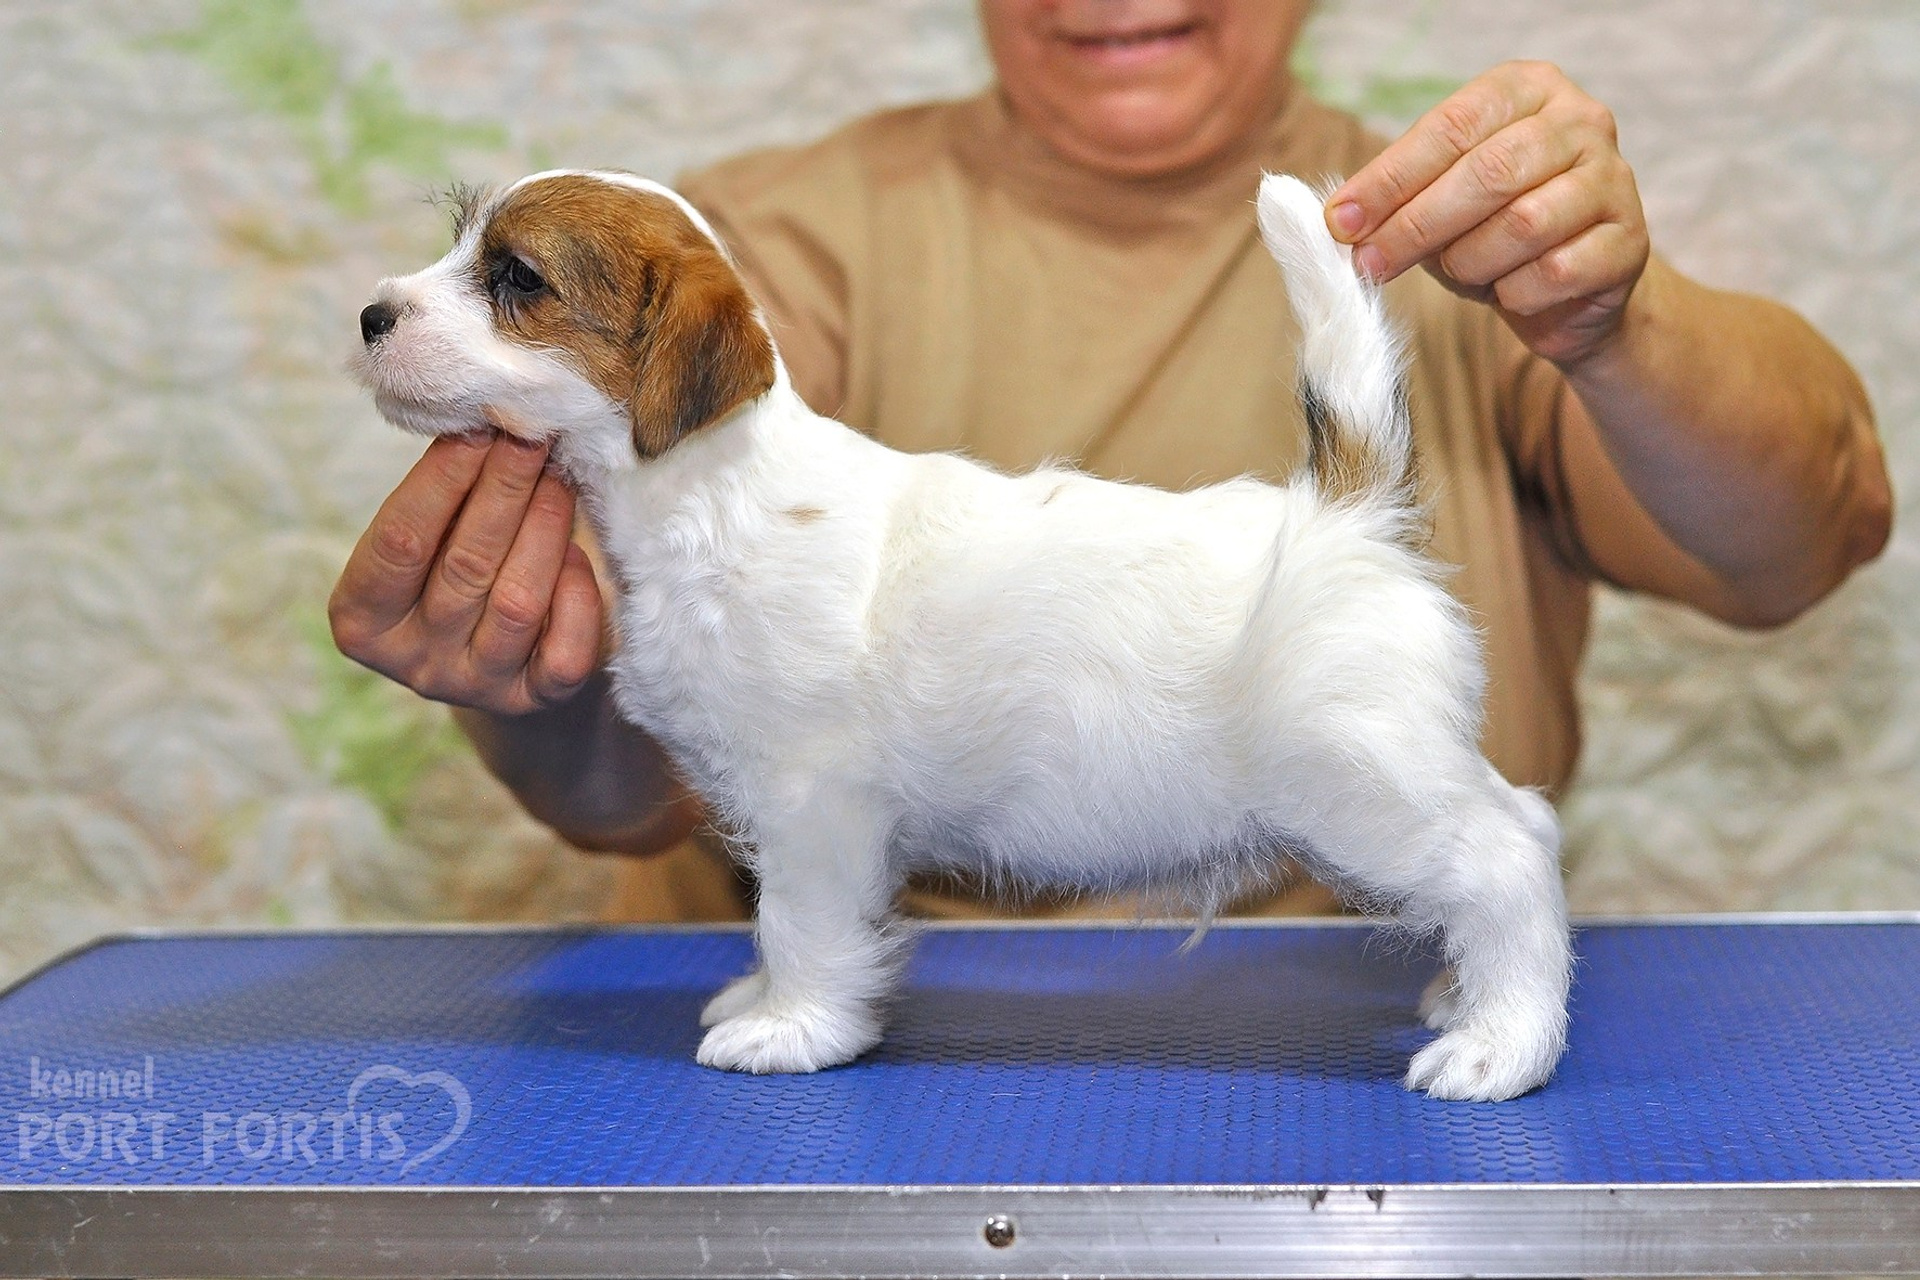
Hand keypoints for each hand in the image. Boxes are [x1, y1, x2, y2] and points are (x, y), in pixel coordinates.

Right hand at [329, 427, 603, 715]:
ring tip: (559, 476)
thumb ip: (441, 494)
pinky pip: (564, 653)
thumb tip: (485, 418)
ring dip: (544, 529)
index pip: (399, 540)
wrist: (501, 658)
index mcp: (362, 619)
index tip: (478, 424)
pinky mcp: (533, 701)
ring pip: (518, 603)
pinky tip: (577, 555)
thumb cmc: (452, 571)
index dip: (441, 479)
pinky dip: (576, 597)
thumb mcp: (428, 540)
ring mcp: (474, 688)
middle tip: (533, 434)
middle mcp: (414, 662)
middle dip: (504, 490)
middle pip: (464, 566)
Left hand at [1325, 61, 1650, 367]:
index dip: (1390, 179)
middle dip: (1416, 227)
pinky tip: (1508, 291)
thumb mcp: (1439, 202)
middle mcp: (1580, 121)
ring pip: (1522, 224)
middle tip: (1370, 265)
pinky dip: (1514, 293)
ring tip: (1460, 272)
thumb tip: (1343, 221)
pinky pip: (1555, 273)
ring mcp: (1614, 179)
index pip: (1450, 127)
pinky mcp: (1629, 243)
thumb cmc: (1492, 230)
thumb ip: (1398, 200)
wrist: (1572, 288)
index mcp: (1526, 89)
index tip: (1341, 222)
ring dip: (1470, 262)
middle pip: (1487, 173)